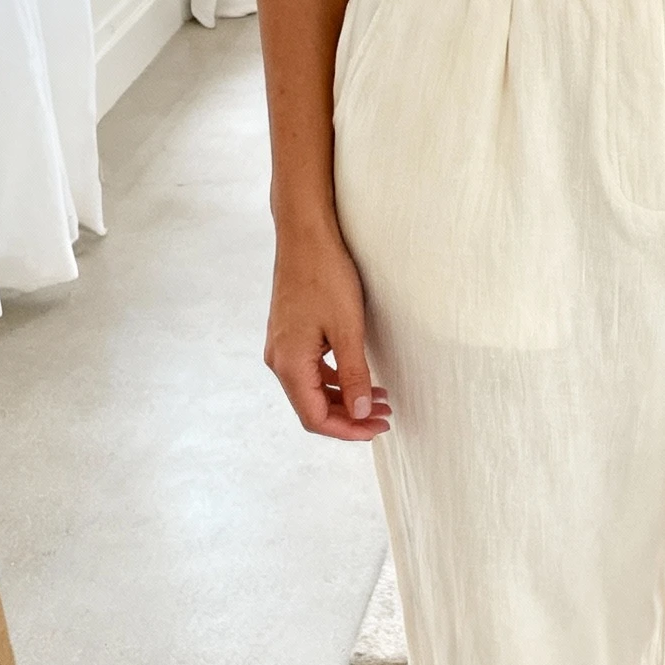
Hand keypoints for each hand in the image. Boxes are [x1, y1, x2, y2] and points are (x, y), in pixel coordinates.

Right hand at [264, 222, 391, 441]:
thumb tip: (361, 413)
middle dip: (350, 417)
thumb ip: (354, 375)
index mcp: (289, 363)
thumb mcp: (348, 329)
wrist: (305, 235)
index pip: (315, 418)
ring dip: (345, 399)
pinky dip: (335, 380)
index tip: (379, 427)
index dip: (348, 429)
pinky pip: (310, 370)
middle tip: (385, 416)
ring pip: (312, 390)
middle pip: (312, 407)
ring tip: (380, 400)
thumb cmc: (326, 276)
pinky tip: (360, 377)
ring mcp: (282, 347)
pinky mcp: (289, 335)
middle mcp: (279, 360)